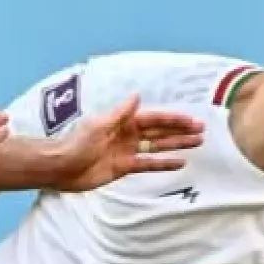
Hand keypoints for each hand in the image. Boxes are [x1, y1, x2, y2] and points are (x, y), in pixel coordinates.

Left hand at [49, 95, 203, 191]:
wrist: (61, 167)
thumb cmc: (76, 143)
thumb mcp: (98, 125)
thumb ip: (120, 113)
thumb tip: (137, 96)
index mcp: (123, 121)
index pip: (154, 119)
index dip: (173, 119)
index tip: (192, 120)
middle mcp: (128, 134)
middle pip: (160, 131)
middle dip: (180, 130)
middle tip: (202, 131)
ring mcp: (127, 151)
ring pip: (158, 146)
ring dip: (176, 144)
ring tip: (197, 143)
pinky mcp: (124, 167)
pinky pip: (148, 164)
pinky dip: (163, 163)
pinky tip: (180, 162)